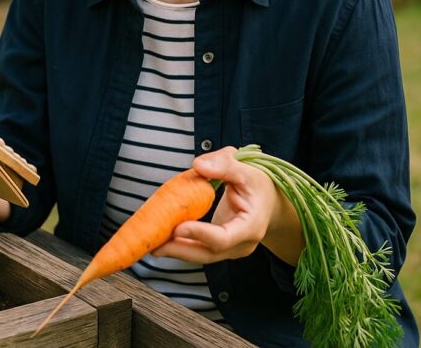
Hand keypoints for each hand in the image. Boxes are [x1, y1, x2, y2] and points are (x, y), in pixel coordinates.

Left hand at [153, 147, 303, 265]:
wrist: (270, 203)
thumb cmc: (259, 185)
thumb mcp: (247, 170)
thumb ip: (225, 165)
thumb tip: (198, 165)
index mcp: (252, 227)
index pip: (224, 237)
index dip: (201, 234)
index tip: (178, 227)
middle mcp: (242, 245)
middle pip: (209, 253)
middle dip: (180, 249)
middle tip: (154, 243)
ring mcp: (231, 250)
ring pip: (201, 255)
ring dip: (175, 250)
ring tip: (150, 243)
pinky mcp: (220, 249)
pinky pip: (199, 250)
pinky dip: (180, 245)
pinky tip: (160, 239)